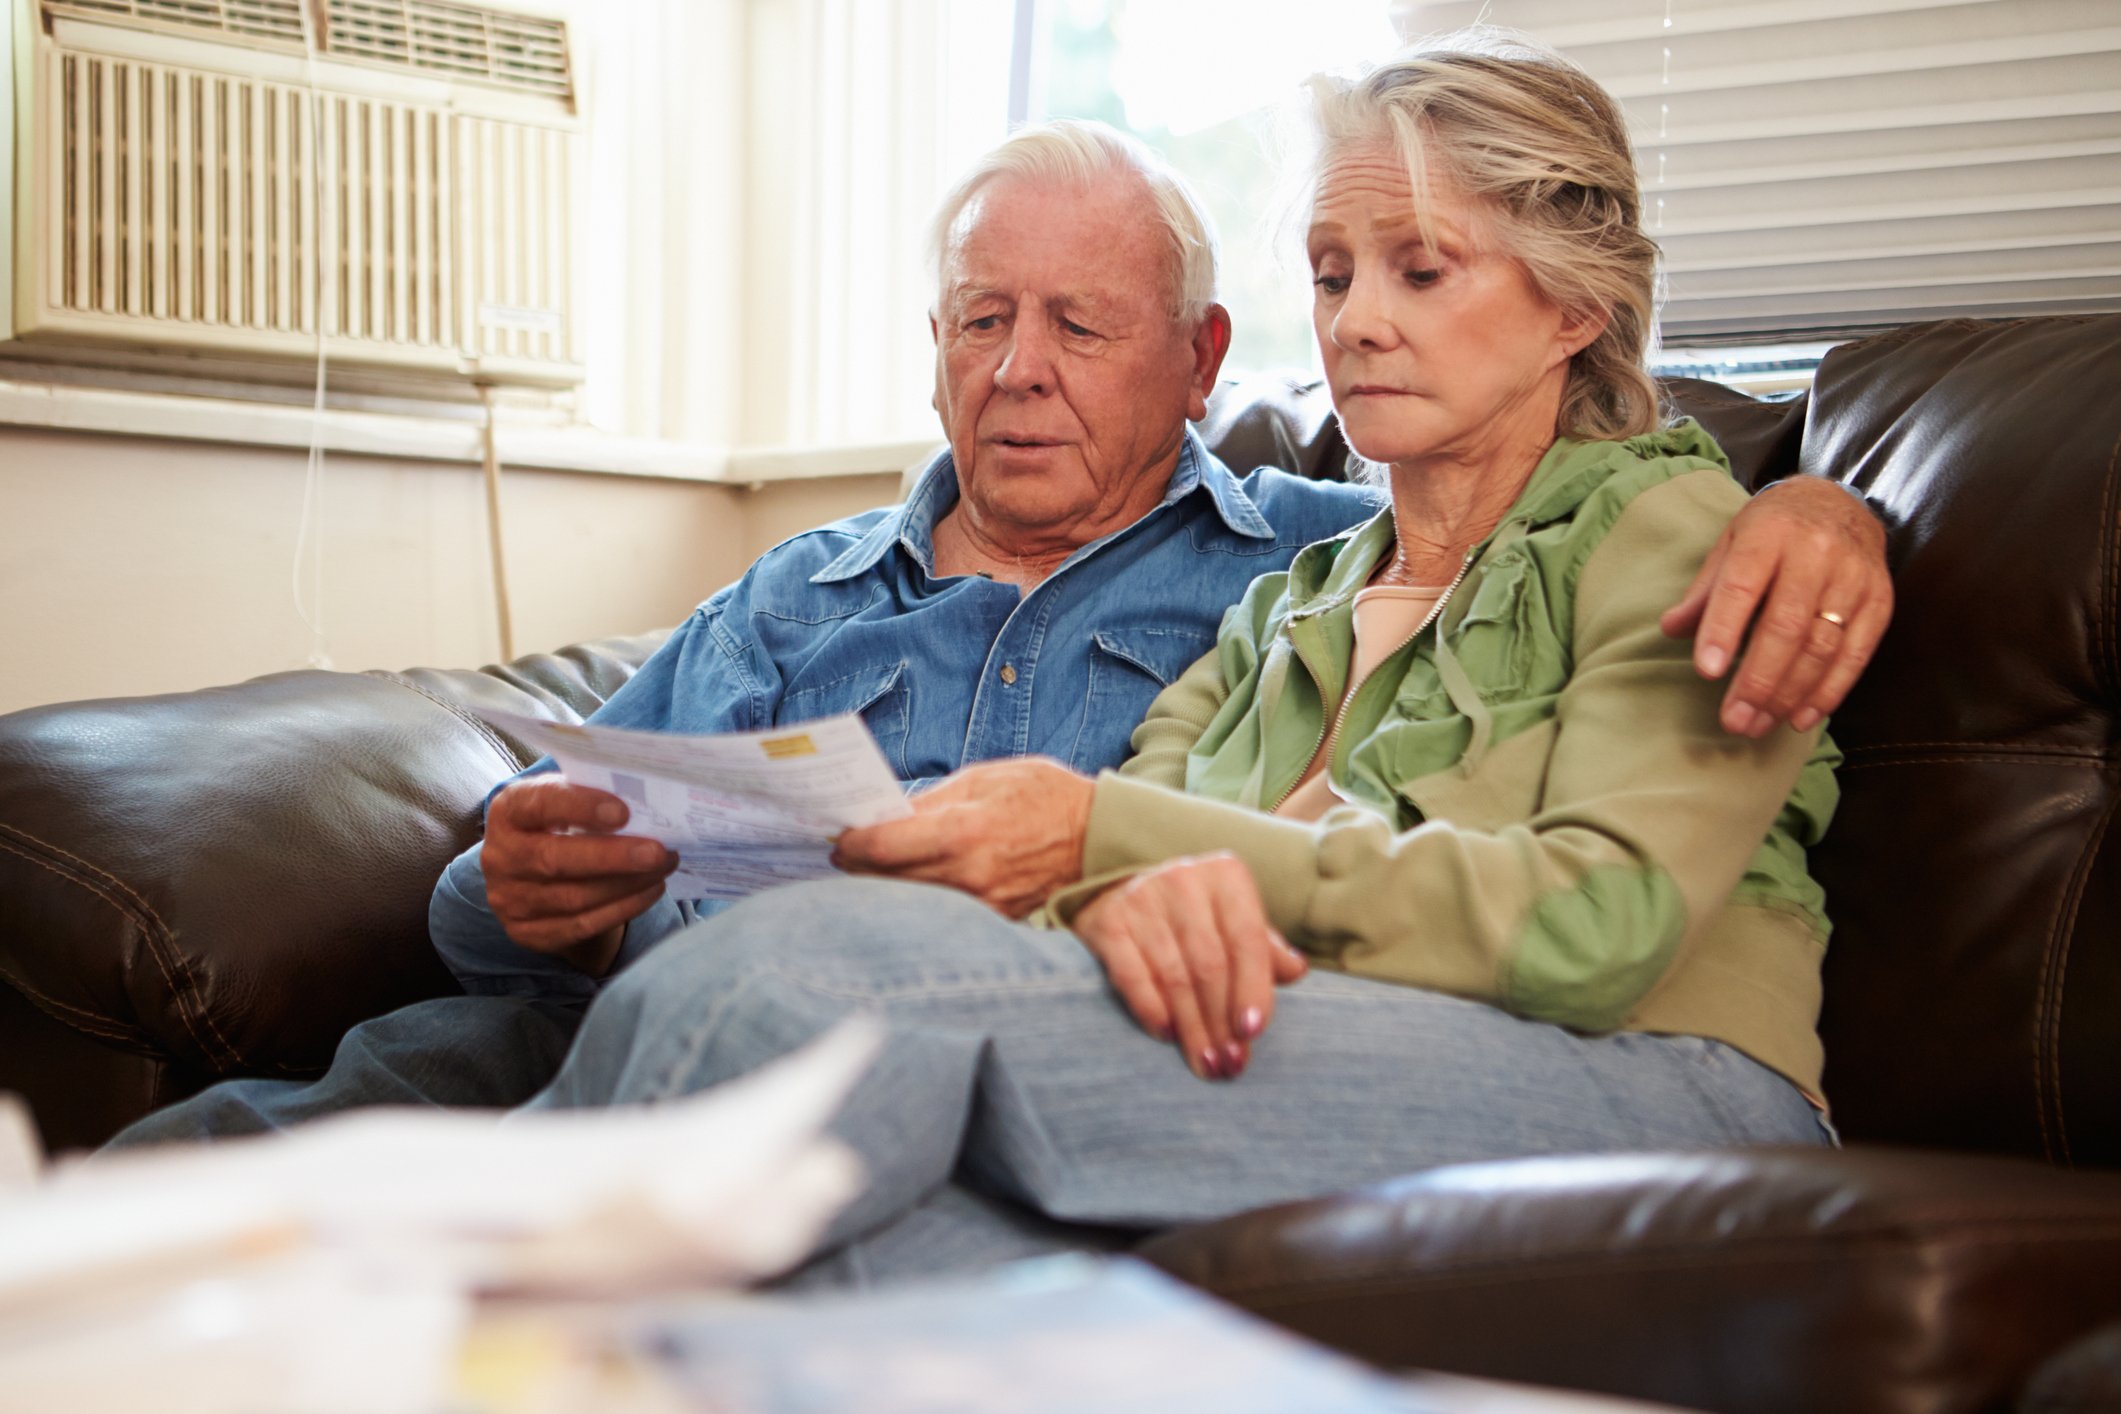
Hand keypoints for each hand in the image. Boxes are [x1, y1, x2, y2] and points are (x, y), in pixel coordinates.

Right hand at [480, 777, 676, 975]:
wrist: (532, 874)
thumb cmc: (558, 824)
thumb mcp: (565, 800)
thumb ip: (591, 795)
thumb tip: (646, 799)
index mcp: (508, 812)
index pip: (538, 804)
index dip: (579, 807)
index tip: (623, 811)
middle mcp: (500, 857)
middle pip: (555, 860)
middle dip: (613, 857)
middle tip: (658, 851)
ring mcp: (509, 900)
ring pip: (574, 898)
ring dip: (628, 883)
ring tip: (664, 866)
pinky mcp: (528, 933)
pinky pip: (582, 926)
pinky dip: (623, 908)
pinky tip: (651, 890)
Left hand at [832, 758, 1094, 917]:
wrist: (1100, 838)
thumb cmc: (1045, 797)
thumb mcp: (988, 778)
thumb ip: (934, 800)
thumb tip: (889, 815)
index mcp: (964, 831)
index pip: (883, 847)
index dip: (851, 843)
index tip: (839, 837)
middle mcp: (969, 874)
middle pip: (887, 880)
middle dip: (859, 865)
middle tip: (843, 852)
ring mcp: (981, 903)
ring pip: (911, 900)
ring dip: (884, 885)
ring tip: (869, 868)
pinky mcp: (993, 919)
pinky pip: (942, 910)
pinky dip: (920, 896)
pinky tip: (911, 882)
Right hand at [1072, 853, 1307, 1080]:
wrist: (1123, 893)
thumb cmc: (1195, 916)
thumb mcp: (1234, 922)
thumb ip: (1265, 949)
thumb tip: (1296, 971)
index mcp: (1225, 877)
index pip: (1247, 940)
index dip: (1253, 989)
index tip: (1253, 1031)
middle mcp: (1183, 880)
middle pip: (1210, 965)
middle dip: (1222, 1021)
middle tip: (1230, 1063)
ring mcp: (1142, 899)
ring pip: (1174, 977)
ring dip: (1192, 1028)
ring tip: (1206, 1063)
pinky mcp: (1108, 922)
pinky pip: (1132, 976)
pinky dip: (1151, 1010)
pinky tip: (1168, 1036)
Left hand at [1660, 475, 1892, 736]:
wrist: (1839, 501)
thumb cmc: (1773, 529)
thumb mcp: (1731, 543)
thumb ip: (1705, 590)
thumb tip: (1671, 630)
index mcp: (1769, 534)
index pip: (1742, 587)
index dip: (1723, 630)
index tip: (1707, 671)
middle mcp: (1815, 553)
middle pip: (1786, 626)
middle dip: (1758, 680)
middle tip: (1734, 720)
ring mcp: (1853, 577)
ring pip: (1822, 646)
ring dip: (1788, 694)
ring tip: (1758, 724)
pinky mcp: (1880, 600)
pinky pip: (1856, 654)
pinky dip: (1827, 692)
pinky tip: (1800, 717)